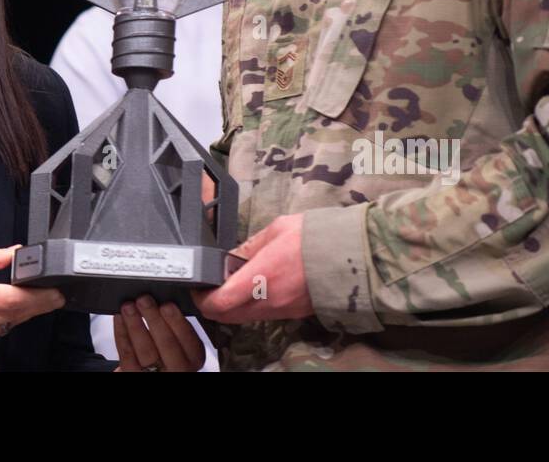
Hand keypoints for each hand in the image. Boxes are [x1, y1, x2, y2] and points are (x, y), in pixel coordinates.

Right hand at [0, 245, 64, 356]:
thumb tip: (14, 251)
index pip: (15, 299)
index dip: (40, 296)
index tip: (56, 290)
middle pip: (18, 313)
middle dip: (40, 304)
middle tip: (56, 295)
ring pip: (10, 324)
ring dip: (22, 312)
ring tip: (29, 298)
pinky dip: (4, 321)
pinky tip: (0, 311)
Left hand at [112, 295, 204, 370]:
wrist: (154, 372)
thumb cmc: (168, 351)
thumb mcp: (182, 340)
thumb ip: (177, 325)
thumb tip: (164, 297)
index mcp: (194, 356)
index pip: (188, 339)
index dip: (177, 321)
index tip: (167, 304)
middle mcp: (178, 368)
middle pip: (167, 344)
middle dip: (154, 318)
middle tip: (144, 300)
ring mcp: (157, 374)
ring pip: (146, 350)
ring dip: (135, 324)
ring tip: (128, 306)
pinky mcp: (134, 375)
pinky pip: (127, 355)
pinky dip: (122, 334)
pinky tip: (120, 319)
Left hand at [193, 213, 313, 323]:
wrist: (351, 256)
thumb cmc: (313, 237)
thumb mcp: (276, 229)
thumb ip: (250, 245)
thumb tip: (233, 255)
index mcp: (260, 276)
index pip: (219, 302)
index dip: (202, 298)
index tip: (197, 287)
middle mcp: (268, 300)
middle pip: (227, 316)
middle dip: (212, 305)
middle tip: (209, 287)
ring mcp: (282, 310)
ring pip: (244, 318)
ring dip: (231, 307)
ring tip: (230, 284)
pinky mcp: (294, 313)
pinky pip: (263, 315)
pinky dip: (250, 306)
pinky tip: (253, 288)